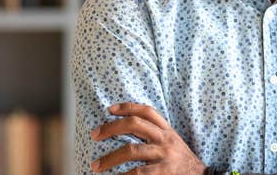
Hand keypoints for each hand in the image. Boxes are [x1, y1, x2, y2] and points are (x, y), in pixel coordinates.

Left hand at [90, 103, 206, 174]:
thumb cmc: (182, 162)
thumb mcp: (173, 142)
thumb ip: (156, 134)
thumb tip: (128, 129)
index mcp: (167, 130)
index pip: (147, 111)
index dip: (128, 107)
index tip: (110, 109)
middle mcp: (165, 139)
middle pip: (135, 124)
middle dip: (111, 128)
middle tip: (94, 135)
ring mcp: (164, 155)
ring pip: (132, 150)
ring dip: (109, 158)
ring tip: (96, 165)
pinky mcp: (163, 172)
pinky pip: (138, 173)